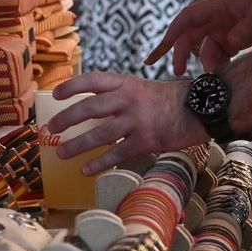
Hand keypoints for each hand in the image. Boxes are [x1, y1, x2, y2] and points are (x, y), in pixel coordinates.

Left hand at [49, 73, 204, 174]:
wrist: (200, 108)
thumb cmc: (172, 99)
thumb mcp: (144, 88)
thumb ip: (121, 95)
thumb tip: (95, 109)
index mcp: (127, 84)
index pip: (93, 81)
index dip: (72, 87)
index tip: (56, 95)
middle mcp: (128, 99)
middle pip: (89, 108)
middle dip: (67, 118)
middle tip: (51, 129)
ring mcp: (137, 120)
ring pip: (99, 133)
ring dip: (77, 145)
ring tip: (61, 153)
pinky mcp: (146, 140)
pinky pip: (117, 153)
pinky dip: (99, 162)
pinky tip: (86, 169)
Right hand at [146, 0, 251, 75]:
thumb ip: (245, 28)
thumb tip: (230, 43)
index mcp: (215, 8)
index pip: (187, 18)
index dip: (173, 31)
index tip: (164, 46)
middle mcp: (214, 21)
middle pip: (189, 37)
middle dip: (180, 53)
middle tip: (178, 72)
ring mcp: (221, 32)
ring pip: (204, 51)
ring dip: (206, 63)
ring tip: (216, 74)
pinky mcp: (230, 43)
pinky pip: (218, 56)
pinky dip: (219, 66)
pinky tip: (225, 73)